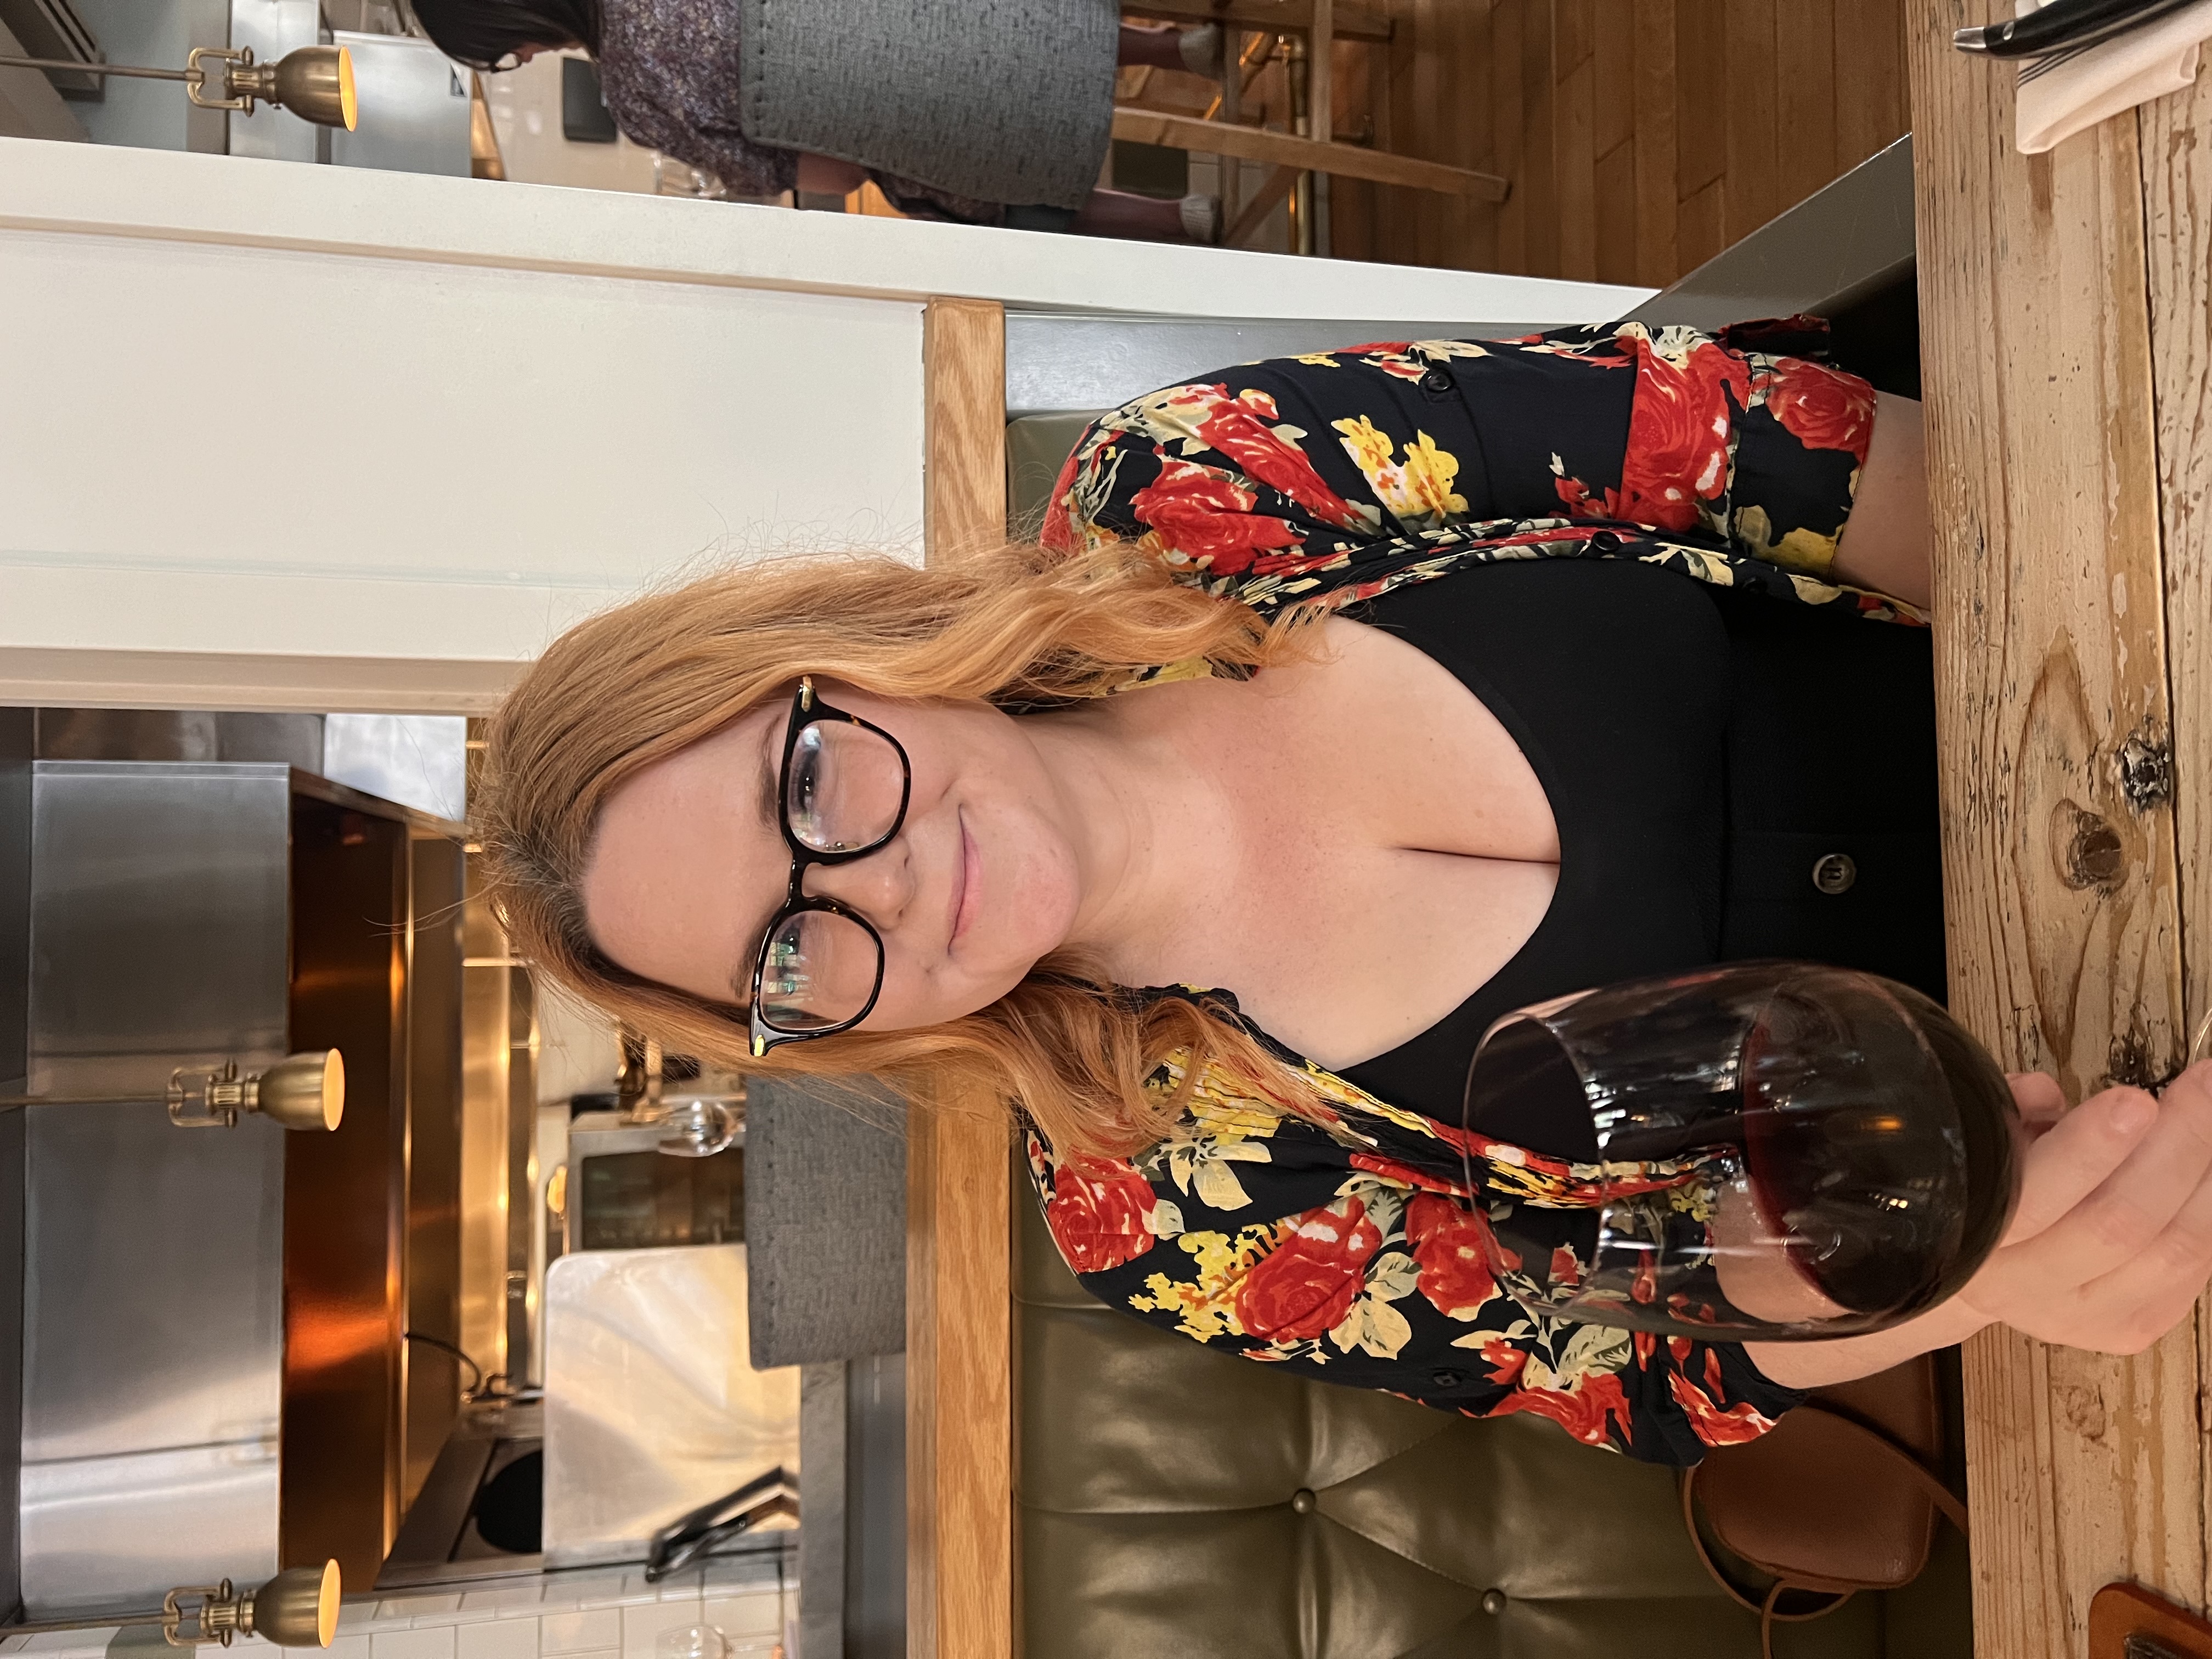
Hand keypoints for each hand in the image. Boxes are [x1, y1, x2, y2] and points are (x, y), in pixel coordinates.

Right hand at [1950, 1061, 2211, 1353]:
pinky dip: (2211, 1216)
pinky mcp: (2129, 1330)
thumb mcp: (1976, 1140)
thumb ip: (2007, 1113)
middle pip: (2119, 1223)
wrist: (1988, 1273)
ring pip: (2172, 1251)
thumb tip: (2044, 1093)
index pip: (2034, 1198)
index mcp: (1973, 1236)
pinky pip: (2193, 1273)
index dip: (2090, 1150)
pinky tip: (2209, 1174)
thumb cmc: (1989, 1191)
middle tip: (2202, 1090)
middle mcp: (2022, 1288)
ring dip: (2208, 1180)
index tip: (2134, 1100)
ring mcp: (2082, 1317)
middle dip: (2174, 1147)